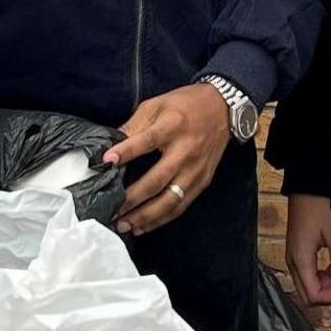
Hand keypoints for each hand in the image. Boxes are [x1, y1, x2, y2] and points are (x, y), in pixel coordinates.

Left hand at [107, 83, 232, 235]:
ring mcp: (196, 170)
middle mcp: (186, 150)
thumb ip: (134, 125)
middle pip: (157, 180)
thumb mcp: (157, 104)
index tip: (107, 162)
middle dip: (132, 198)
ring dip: (145, 216)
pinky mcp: (202, 182)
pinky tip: (143, 226)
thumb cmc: (186, 105)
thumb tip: (112, 146)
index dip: (127, 151)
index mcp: (173, 126)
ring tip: (124, 224)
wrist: (223, 109)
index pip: (147, 141)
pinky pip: (180, 206)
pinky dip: (161, 219)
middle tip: (111, 209)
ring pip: (170, 200)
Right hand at [285, 194, 330, 305]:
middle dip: (327, 294)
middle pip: (306, 296)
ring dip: (324, 286)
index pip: (313, 295)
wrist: (307, 188)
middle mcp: (293, 262)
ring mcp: (293, 258)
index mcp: (301, 259)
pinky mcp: (296, 253)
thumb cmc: (320, 206)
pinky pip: (306, 275)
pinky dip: (319, 277)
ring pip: (306, 287)